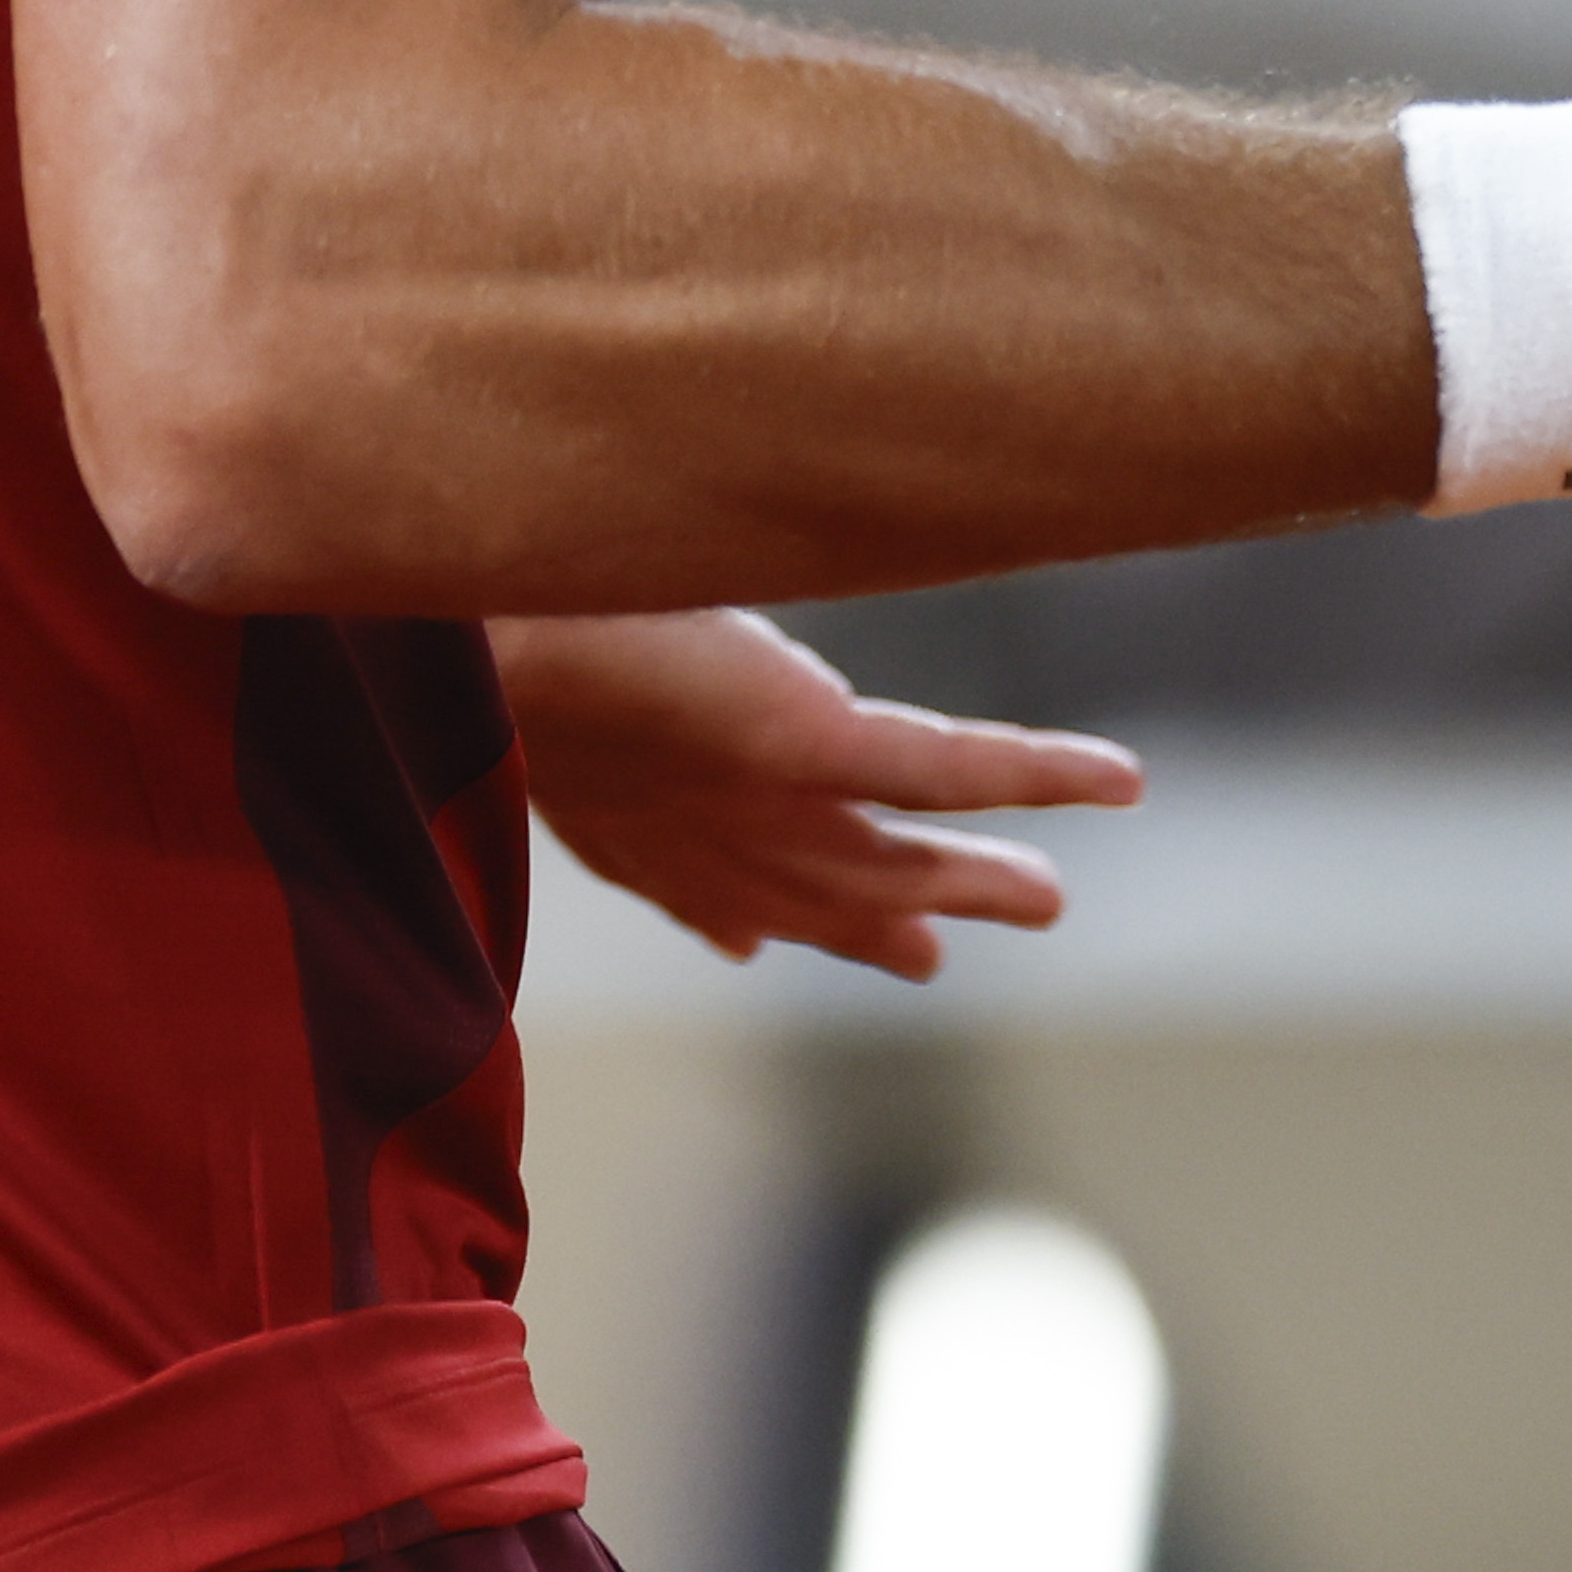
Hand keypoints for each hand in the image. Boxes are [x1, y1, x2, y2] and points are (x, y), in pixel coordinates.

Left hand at [491, 607, 1142, 980]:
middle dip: (871, 926)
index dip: (735, 913)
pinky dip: (1042, 776)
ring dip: (976, 882)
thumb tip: (508, 628)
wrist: (451, 633)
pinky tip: (1121, 779)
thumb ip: (529, 663)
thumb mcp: (502, 647)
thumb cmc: (450, 615)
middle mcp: (695, 826)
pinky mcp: (810, 748)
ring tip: (1047, 899)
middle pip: (806, 889)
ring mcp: (760, 795)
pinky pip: (953, 768)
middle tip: (930, 956)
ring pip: (896, 856)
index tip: (759, 941)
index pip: (689, 880)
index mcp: (612, 806)